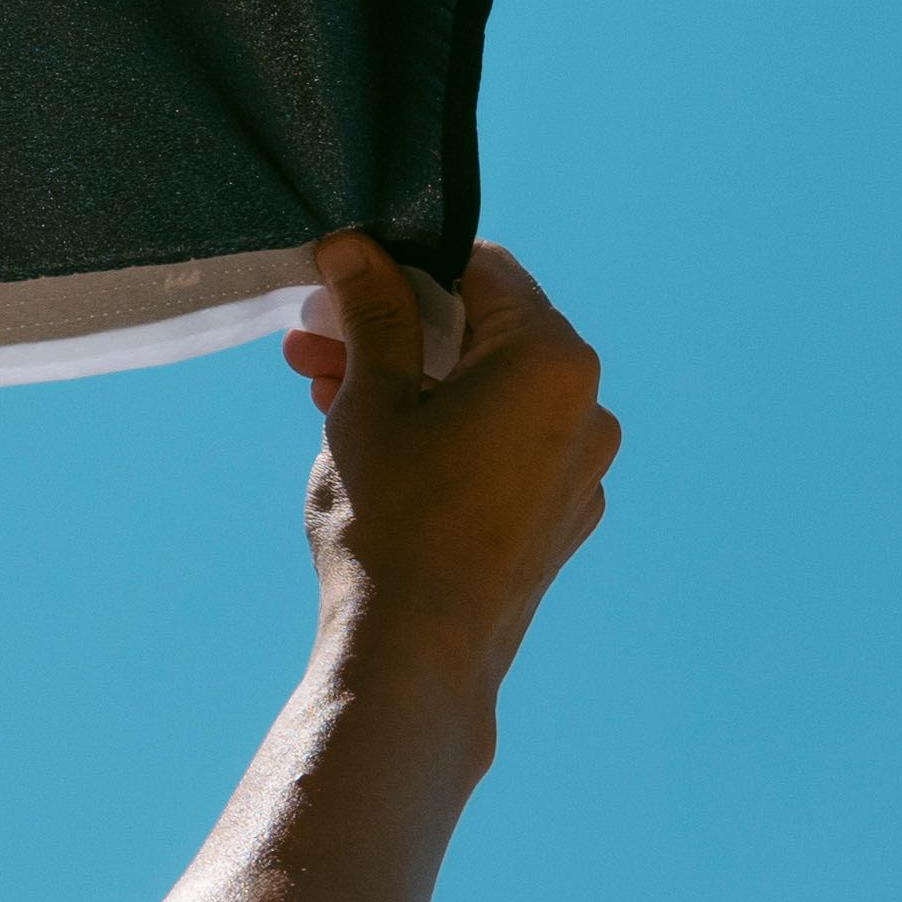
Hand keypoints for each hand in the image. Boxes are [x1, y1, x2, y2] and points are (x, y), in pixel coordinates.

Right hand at [284, 238, 617, 725]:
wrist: (418, 654)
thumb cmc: (392, 520)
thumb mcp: (372, 398)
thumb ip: (373, 311)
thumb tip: (356, 247)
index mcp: (554, 361)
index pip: (483, 268)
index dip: (404, 261)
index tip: (342, 274)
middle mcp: (587, 409)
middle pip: (483, 332)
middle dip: (394, 327)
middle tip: (314, 335)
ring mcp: (579, 469)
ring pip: (487, 392)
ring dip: (409, 379)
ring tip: (323, 387)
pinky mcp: (558, 517)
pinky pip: (501, 446)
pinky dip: (445, 430)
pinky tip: (376, 440)